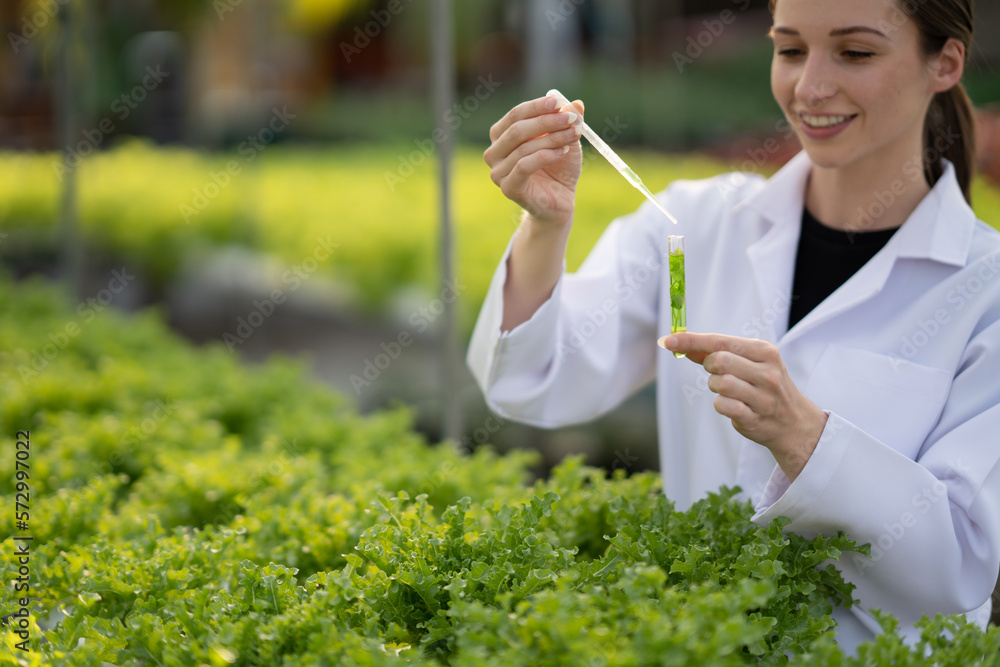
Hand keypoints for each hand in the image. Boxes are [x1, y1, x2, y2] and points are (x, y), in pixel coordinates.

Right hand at [483, 95, 584, 226]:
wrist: (560, 201)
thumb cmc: (558, 168)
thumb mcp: (566, 139)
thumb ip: (568, 121)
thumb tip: (575, 104)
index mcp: (501, 136)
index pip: (515, 114)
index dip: (537, 106)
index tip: (559, 102)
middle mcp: (494, 152)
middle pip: (517, 129)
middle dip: (547, 121)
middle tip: (571, 120)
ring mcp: (498, 172)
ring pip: (524, 148)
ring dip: (552, 139)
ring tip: (573, 136)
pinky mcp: (508, 188)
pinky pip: (523, 166)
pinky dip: (545, 156)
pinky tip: (563, 152)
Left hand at [658, 332, 827, 481]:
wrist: (794, 422)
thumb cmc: (765, 386)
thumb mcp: (750, 363)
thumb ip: (717, 352)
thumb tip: (683, 345)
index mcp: (765, 352)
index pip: (720, 341)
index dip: (691, 341)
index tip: (668, 340)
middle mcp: (767, 372)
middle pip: (719, 360)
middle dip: (709, 366)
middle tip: (718, 373)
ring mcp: (763, 396)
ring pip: (720, 383)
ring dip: (716, 386)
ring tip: (729, 391)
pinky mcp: (755, 417)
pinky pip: (722, 405)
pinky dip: (721, 404)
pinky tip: (734, 406)